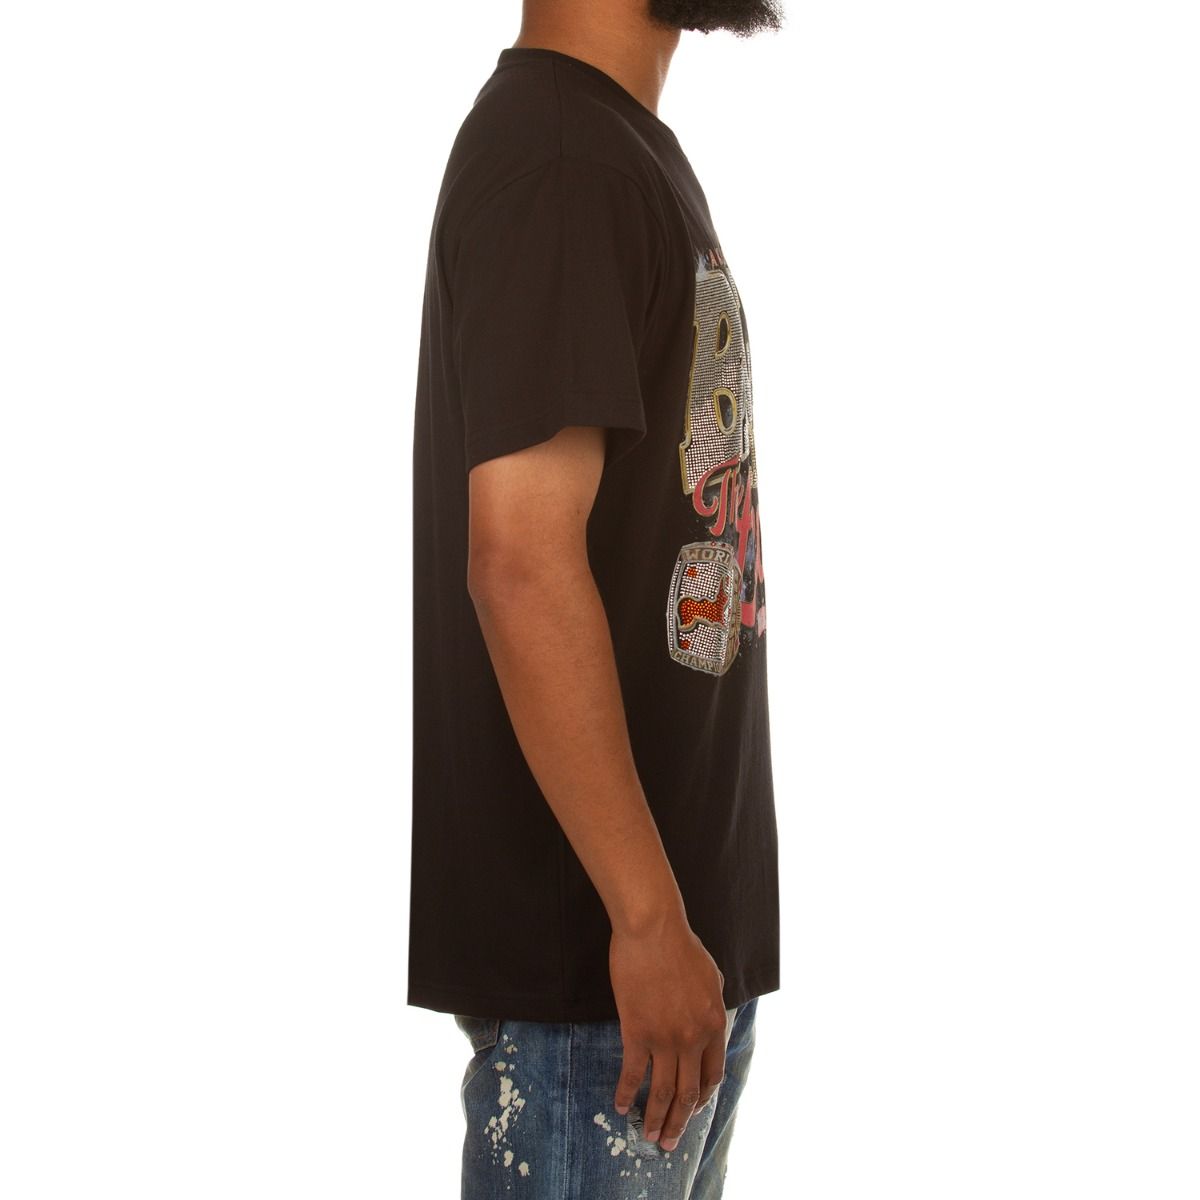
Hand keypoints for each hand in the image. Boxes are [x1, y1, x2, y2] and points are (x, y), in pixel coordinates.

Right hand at [608, 912, 727, 1151]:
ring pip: (662, 1091)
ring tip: (649, 1136)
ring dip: (656, 1118)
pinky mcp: (637, 1031)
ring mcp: (665, 1038)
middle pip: (688, 1092)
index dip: (701, 1098)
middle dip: (680, 1122)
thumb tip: (709, 1020)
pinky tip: (620, 1106)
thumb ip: (713, 1004)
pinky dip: (626, 1092)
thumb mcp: (711, 976)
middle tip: (670, 1142)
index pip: (711, 1075)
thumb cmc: (681, 946)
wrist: (653, 930)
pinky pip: (633, 1071)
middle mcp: (693, 1038)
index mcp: (714, 1024)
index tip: (692, 1109)